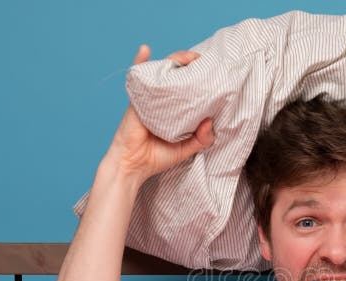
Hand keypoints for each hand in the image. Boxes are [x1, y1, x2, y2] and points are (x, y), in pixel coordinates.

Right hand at [102, 44, 213, 185]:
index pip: (188, 89)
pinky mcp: (138, 100)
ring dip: (174, 60)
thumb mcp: (186, 149)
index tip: (212, 72)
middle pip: (176, 76)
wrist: (133, 166)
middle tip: (202, 61)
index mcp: (175, 110)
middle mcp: (163, 101)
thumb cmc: (157, 157)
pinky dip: (140, 62)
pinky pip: (139, 78)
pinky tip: (145, 49)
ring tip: (188, 57)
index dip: (198, 79)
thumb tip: (210, 121)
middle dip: (189, 65)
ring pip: (161, 73)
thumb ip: (202, 139)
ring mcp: (149, 98)